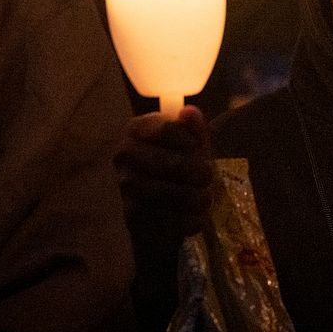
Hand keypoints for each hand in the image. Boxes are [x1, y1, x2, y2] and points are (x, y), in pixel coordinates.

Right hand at [115, 105, 213, 238]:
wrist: (163, 203)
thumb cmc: (180, 162)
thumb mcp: (191, 143)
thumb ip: (193, 128)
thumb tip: (190, 112)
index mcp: (137, 128)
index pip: (166, 129)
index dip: (190, 140)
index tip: (199, 148)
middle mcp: (124, 155)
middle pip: (168, 162)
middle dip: (195, 172)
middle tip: (209, 177)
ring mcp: (125, 186)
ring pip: (163, 192)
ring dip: (192, 197)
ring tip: (206, 198)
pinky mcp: (131, 215)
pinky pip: (160, 218)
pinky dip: (184, 219)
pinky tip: (196, 217)